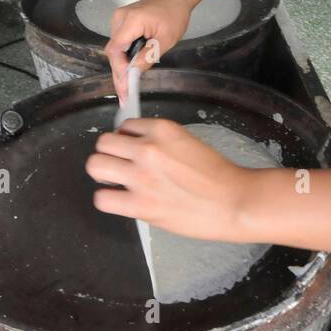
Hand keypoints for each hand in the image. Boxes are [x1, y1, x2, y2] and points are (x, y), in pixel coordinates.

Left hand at [85, 117, 250, 240]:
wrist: (235, 202)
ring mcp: (141, 177)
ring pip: (95, 165)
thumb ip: (159, 141)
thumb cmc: (217, 175)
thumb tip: (134, 145)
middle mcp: (147, 148)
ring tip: (116, 180)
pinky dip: (108, 199)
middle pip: (103, 143)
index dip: (127, 139)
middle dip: (110, 153)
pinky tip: (121, 200)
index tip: (133, 149)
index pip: (125, 125)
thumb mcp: (187, 141)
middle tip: (121, 164)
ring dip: (104, 172)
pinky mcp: (140, 205)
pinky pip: (102, 198)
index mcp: (162, 129)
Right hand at [104, 0, 193, 100]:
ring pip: (115, 49)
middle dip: (119, 74)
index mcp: (131, 20)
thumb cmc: (174, 15)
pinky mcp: (122, 21)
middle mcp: (119, 18)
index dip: (118, 70)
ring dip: (121, 67)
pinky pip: (120, 43)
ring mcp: (119, 19)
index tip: (125, 88)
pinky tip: (130, 70)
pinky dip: (124, 57)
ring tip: (128, 86)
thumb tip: (133, 74)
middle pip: (113, 51)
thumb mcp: (165, 40)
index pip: (116, 49)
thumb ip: (147, 57)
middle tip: (124, 95)